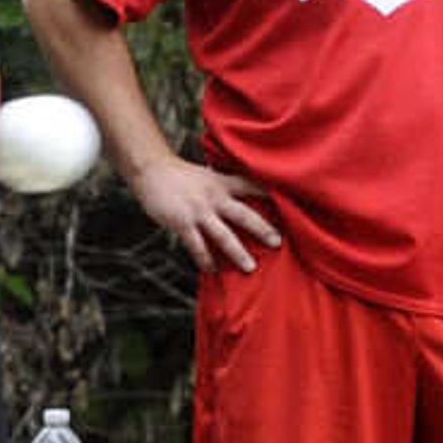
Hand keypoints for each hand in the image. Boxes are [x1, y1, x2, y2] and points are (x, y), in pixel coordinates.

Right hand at [134, 157, 282, 273]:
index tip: (291, 204)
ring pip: (223, 235)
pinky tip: (212, 271)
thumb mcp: (207, 175)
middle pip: (244, 214)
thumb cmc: (180, 175)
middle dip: (262, 229)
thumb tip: (241, 199)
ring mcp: (199, 211)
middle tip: (278, 243)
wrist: (151, 171)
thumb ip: (224, 187)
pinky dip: (206, 260)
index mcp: (222, 183)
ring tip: (250, 268)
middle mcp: (214, 196)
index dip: (271, 194)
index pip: (252, 186)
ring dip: (238, 253)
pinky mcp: (183, 223)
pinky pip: (198, 246)